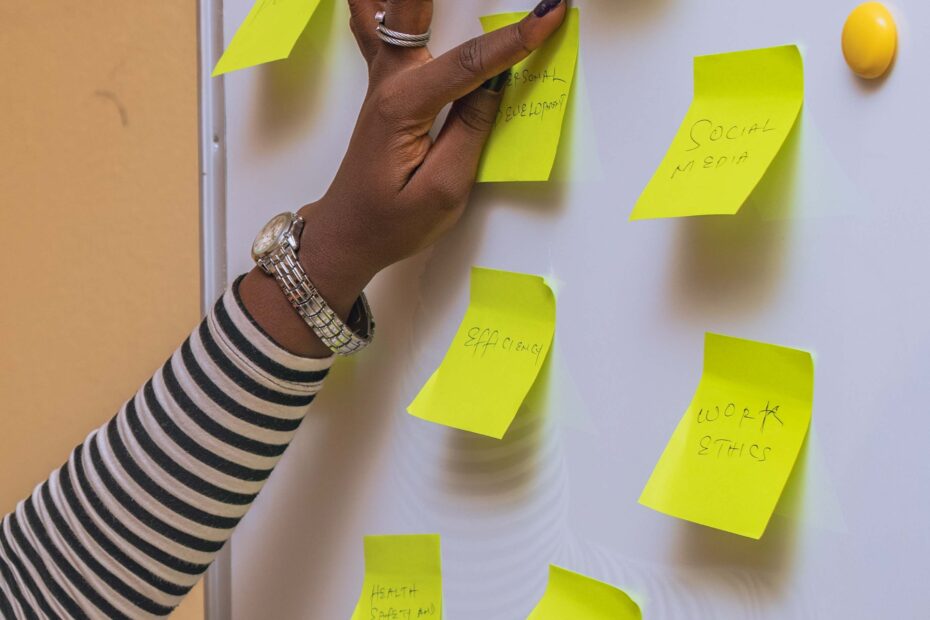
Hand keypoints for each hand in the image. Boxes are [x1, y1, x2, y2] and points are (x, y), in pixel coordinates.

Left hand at [242, 0, 567, 356]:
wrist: (347, 234)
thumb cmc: (389, 221)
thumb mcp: (441, 189)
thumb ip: (471, 131)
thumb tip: (496, 84)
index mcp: (404, 107)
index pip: (469, 64)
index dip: (512, 41)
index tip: (548, 16)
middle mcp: (389, 83)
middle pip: (412, 11)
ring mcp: (383, 80)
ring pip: (387, 12)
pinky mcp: (387, 86)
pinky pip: (376, 26)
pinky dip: (380, 5)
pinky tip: (380, 0)